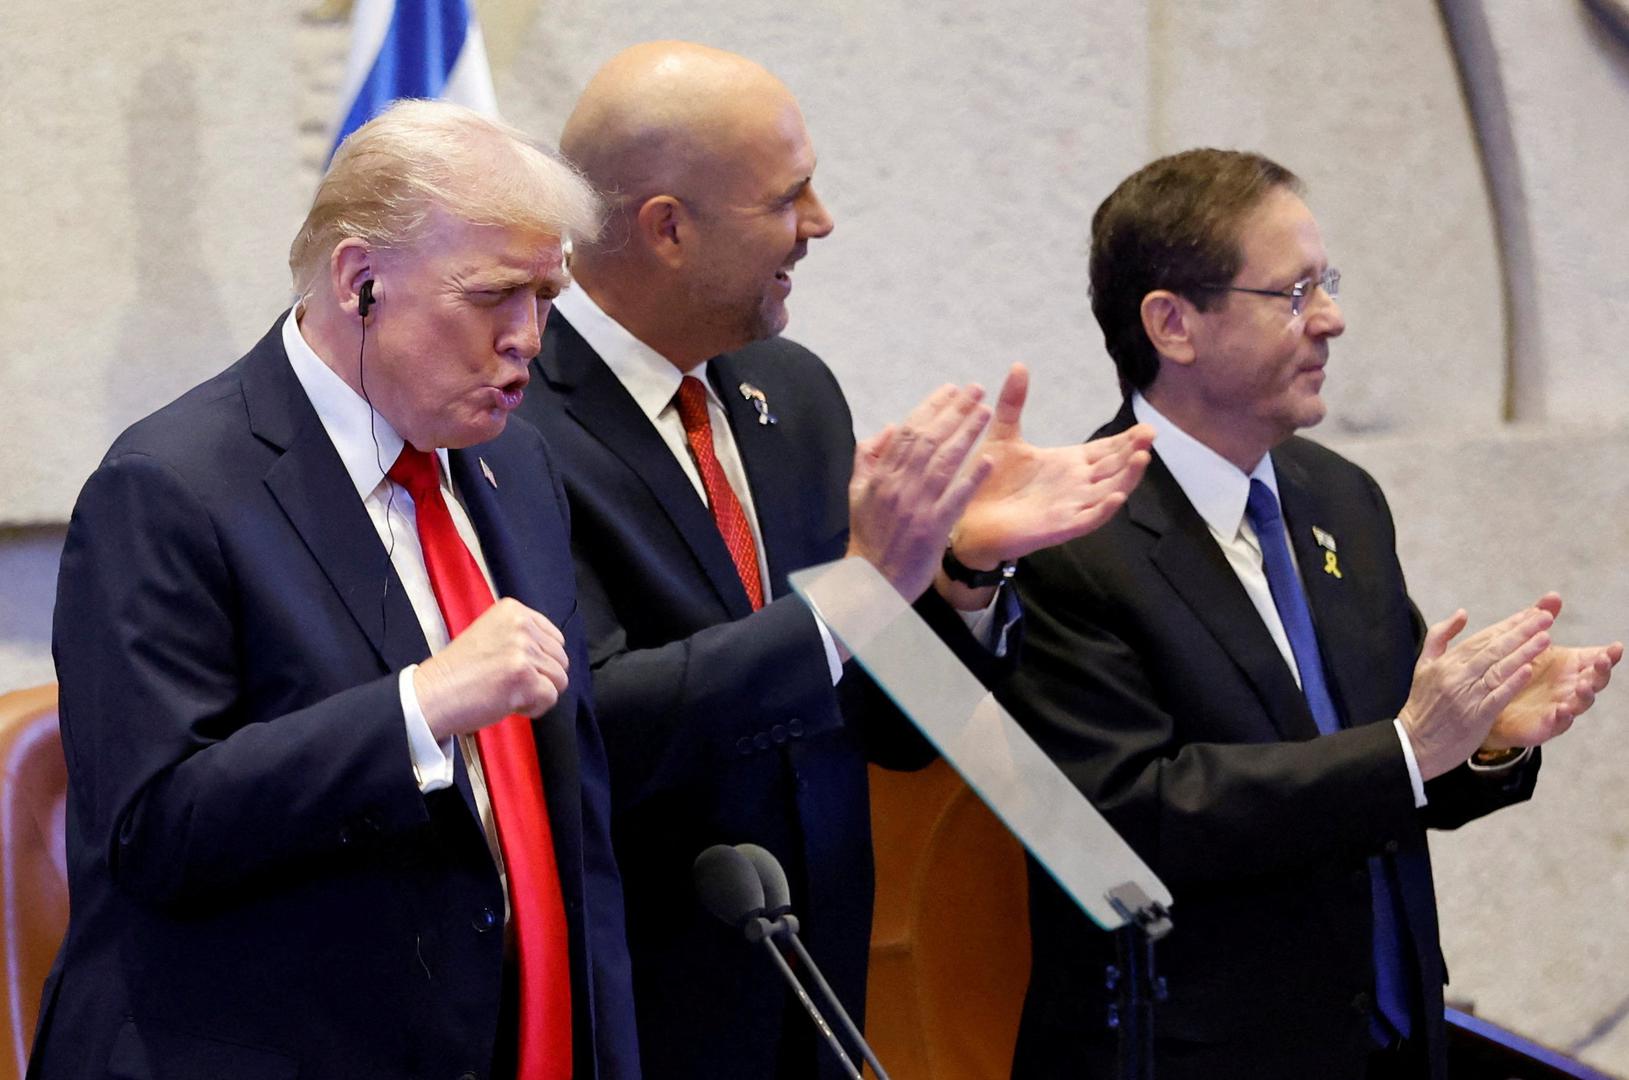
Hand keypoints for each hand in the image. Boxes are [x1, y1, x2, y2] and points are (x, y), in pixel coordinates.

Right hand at [414, 597, 569, 740]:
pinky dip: (533, 708)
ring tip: (507, 692)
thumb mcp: (490, 634)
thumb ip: (520, 636)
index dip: (540, 660)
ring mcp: (523, 650)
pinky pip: (551, 698)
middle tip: (508, 683)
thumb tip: (551, 653)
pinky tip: (509, 703)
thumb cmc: (457, 672)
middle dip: (540, 677)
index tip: (515, 668)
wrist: (432, 694)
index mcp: (512, 610)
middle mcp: (521, 625)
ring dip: (537, 693)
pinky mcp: (524, 677)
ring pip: (559, 680)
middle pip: (561, 659)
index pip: (555, 638)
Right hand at [847, 383, 993, 600]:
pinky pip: (955, 499)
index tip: (951, 390)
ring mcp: (915, 507)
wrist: (869, 582)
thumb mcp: (856, 495)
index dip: (931, 407)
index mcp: (880, 476)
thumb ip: (868, 459)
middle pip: (929, 439)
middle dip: (954, 411)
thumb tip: (885, 428)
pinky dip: (972, 478)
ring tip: (985, 412)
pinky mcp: (932, 529)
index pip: (908, 432)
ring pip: (944, 462)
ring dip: (967, 434)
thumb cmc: (868, 539)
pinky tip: (990, 460)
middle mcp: (897, 486)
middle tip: (976, 391)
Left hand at [948, 363, 1154, 569]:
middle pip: (1114, 468)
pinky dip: (1103, 510)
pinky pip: (1087, 520)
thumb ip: (1013, 402)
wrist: (965, 515)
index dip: (1127, 440)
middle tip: (1149, 435)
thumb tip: (1018, 365)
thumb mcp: (1003, 434)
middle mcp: (1075, 485)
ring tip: (1142, 458)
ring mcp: (1070, 507)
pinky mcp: (1058, 527)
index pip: (1107, 450)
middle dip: (1133, 453)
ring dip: (1127, 478)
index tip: (1145, 427)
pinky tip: (1116, 496)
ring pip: (1108, 492)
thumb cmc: (988, 478)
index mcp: (1068, 463)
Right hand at [1399, 601, 1554, 780]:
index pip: (1482, 638)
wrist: (1413, 744)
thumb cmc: (1422, 704)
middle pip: (1494, 649)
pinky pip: (1497, 696)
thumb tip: (1463, 613)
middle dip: (1522, 632)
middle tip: (1545, 617)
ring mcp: (1466, 696)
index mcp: (1446, 662)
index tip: (1531, 613)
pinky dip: (1513, 683)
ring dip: (1524, 653)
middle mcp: (1457, 676)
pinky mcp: (1475, 716)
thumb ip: (1441, 636)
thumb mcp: (1424, 665)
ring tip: (1546, 638)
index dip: (1508, 625)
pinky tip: (1529, 670)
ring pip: (1499, 669)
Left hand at [1481, 595, 1621, 750]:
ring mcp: (1563, 706)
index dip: (1608, 655)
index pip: (1597, 659)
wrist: (1492, 700)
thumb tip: (1553, 595)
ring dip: (1584, 695)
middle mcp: (1572, 686)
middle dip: (1601, 672)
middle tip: (1601, 663)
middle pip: (1595, 681)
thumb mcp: (1528, 642)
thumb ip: (1541, 619)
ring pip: (1581, 703)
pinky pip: (1557, 723)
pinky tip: (1561, 711)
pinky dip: (1561, 717)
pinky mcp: (1546, 725)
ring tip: (1583, 687)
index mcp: (1573, 666)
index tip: (1615, 647)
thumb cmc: (1519, 668)